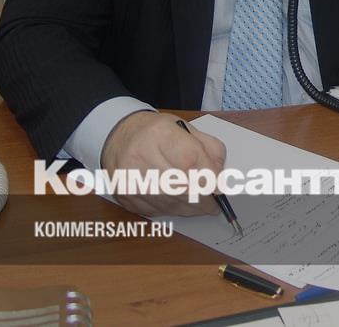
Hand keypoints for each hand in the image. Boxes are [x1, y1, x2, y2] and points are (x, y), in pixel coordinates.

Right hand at [99, 112, 226, 216]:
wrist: (118, 137)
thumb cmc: (156, 133)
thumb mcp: (185, 128)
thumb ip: (209, 148)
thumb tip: (220, 175)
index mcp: (159, 134)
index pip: (190, 160)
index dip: (210, 177)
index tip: (220, 185)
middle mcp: (140, 156)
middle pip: (181, 186)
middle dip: (204, 197)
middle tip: (214, 202)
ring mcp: (130, 178)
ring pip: (170, 203)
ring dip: (191, 207)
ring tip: (201, 204)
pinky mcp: (125, 195)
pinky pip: (157, 210)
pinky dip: (173, 209)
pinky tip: (178, 202)